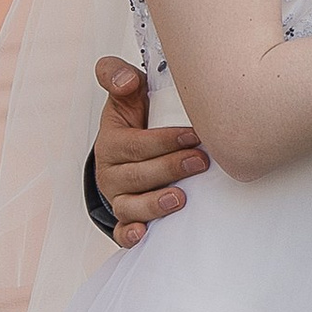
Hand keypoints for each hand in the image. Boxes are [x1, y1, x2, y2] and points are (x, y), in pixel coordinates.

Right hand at [91, 56, 208, 250]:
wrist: (130, 151)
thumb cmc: (137, 122)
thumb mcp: (127, 95)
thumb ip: (119, 77)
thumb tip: (126, 80)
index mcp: (112, 141)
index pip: (135, 143)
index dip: (163, 141)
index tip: (193, 135)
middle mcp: (111, 172)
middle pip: (137, 175)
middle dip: (170, 168)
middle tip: (201, 161)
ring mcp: (118, 197)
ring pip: (130, 206)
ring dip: (155, 204)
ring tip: (180, 198)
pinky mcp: (125, 218)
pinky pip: (122, 231)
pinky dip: (130, 234)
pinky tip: (144, 234)